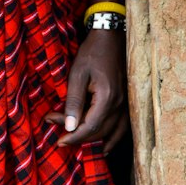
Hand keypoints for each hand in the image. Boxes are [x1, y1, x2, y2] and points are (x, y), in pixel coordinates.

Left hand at [46, 29, 128, 152]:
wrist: (112, 37)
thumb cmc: (93, 53)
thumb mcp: (77, 74)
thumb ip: (74, 101)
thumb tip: (70, 126)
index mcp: (107, 98)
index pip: (90, 127)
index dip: (74, 137)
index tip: (60, 141)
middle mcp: (120, 104)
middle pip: (100, 132)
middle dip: (78, 136)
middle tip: (58, 132)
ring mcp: (126, 103)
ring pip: (113, 132)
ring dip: (95, 141)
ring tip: (78, 145)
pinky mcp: (127, 101)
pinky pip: (124, 127)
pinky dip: (114, 138)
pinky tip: (106, 146)